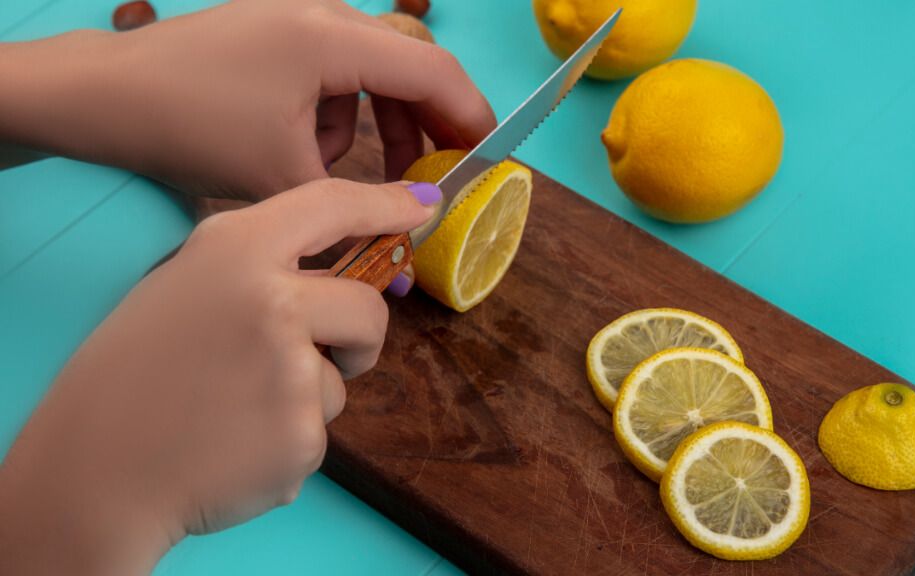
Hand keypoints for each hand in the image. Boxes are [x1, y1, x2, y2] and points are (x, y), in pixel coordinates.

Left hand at [0, 0, 494, 197]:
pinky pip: (335, 69)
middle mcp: (324, 14)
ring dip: (380, 123)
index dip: (473, 118)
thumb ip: (355, 213)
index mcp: (334, 39)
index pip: (434, 72)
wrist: (103, 96)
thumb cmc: (191, 127)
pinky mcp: (277, 30)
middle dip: (429, 123)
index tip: (492, 162)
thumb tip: (404, 267)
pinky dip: (339, 112)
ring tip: (362, 173)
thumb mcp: (281, 178)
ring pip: (373, 69)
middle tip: (440, 174)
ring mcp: (297, 17)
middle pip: (410, 64)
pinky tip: (309, 148)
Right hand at [0, 178, 439, 574]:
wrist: (98, 465)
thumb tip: (339, 277)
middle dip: (359, 337)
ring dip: (309, 395)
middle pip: (368, 308)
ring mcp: (292, 370)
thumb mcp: (186, 286)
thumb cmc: (137, 372)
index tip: (420, 207)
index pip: (331, 205)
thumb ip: (261, 271)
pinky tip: (238, 443)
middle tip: (321, 356)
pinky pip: (320, 429)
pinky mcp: (303, 434)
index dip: (384, 203)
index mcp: (235, 250)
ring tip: (237, 407)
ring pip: (343, 378)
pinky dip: (290, 439)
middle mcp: (273, 300)